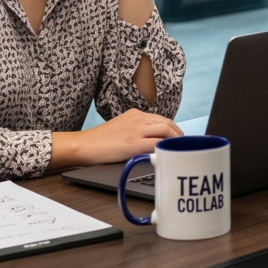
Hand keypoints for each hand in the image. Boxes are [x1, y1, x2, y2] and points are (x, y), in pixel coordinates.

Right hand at [49, 108, 182, 169]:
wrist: (84, 145)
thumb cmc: (99, 140)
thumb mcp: (121, 127)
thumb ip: (136, 129)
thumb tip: (149, 139)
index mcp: (135, 114)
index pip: (161, 118)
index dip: (173, 128)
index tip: (178, 136)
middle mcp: (138, 119)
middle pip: (167, 123)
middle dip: (178, 133)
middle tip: (183, 144)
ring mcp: (137, 130)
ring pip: (165, 130)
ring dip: (176, 139)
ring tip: (179, 149)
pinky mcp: (133, 143)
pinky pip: (156, 143)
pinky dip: (165, 147)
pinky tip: (169, 153)